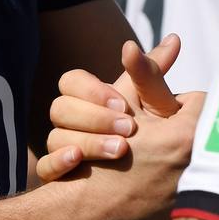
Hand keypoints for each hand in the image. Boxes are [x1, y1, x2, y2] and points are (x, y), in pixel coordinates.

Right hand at [37, 35, 185, 181]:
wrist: (150, 180)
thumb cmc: (151, 135)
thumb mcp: (155, 103)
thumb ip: (155, 72)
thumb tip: (174, 39)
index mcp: (89, 97)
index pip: (70, 81)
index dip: (93, 90)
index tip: (123, 104)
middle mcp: (71, 120)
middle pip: (60, 108)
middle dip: (95, 117)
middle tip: (129, 129)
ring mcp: (62, 146)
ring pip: (54, 137)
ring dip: (88, 141)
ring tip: (119, 150)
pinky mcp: (59, 175)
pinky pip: (44, 168)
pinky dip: (58, 161)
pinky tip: (78, 160)